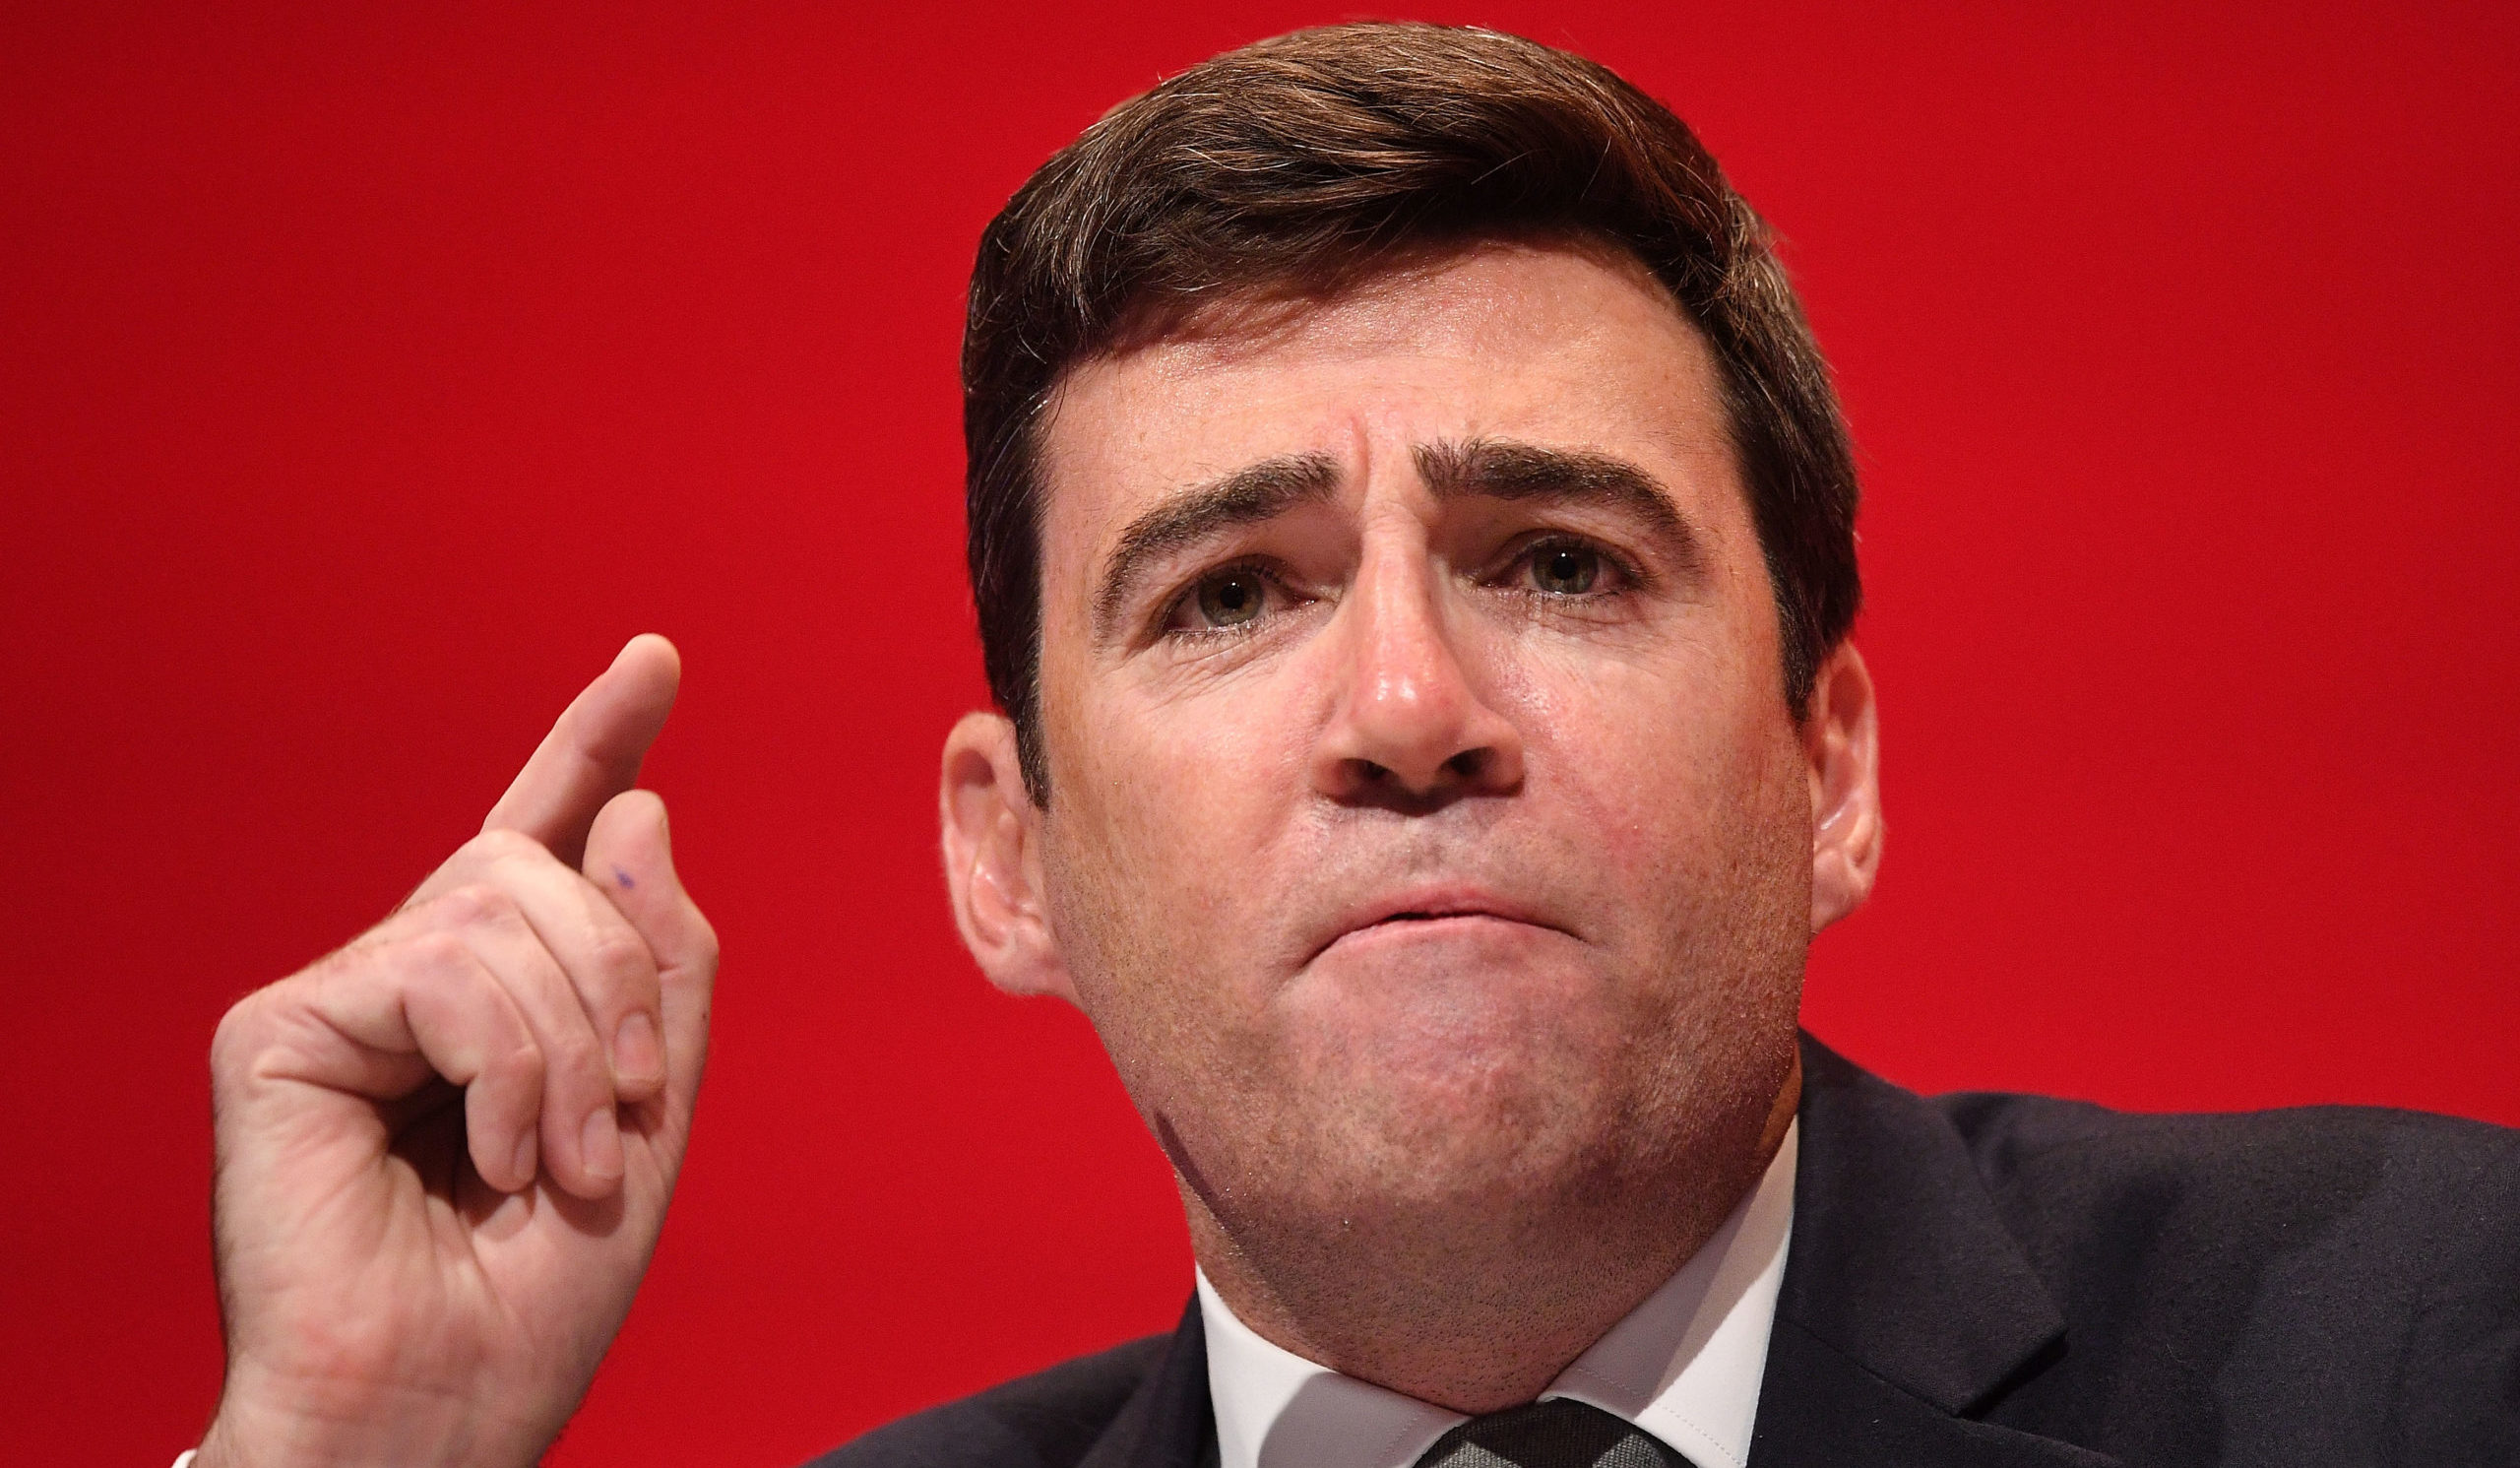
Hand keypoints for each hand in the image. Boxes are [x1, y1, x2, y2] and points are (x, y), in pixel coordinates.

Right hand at [196, 635, 717, 1467]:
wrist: (438, 1408)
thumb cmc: (533, 1292)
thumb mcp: (648, 1116)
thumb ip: (657, 966)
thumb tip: (639, 805)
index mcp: (505, 995)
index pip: (551, 835)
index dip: (597, 740)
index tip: (654, 658)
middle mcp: (417, 973)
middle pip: (556, 869)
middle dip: (622, 987)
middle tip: (622, 1120)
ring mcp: (344, 994)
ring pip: (504, 911)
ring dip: (574, 1051)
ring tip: (555, 1165)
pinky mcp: (279, 1027)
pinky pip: (442, 969)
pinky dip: (505, 1065)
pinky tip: (490, 1154)